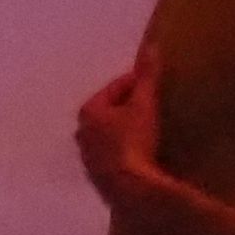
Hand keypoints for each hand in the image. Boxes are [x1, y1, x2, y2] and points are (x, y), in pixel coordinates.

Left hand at [73, 50, 164, 210]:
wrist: (129, 188)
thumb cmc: (133, 140)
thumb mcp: (144, 104)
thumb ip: (147, 76)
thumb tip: (151, 45)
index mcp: (88, 112)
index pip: (113, 88)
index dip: (135, 82)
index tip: (153, 81)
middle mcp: (81, 134)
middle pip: (108, 112)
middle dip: (128, 106)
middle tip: (152, 102)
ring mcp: (87, 158)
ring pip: (109, 135)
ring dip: (126, 129)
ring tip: (149, 126)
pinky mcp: (98, 178)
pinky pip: (113, 155)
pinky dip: (125, 149)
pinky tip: (143, 152)